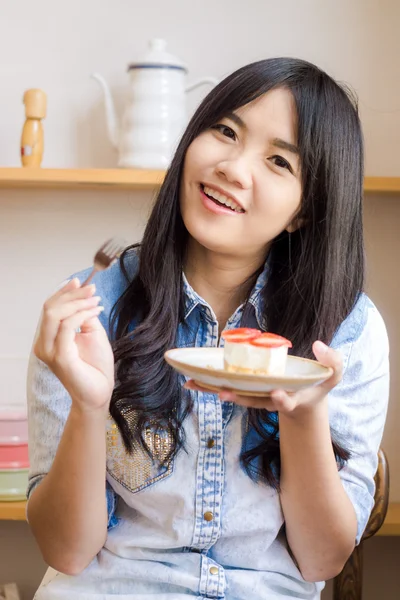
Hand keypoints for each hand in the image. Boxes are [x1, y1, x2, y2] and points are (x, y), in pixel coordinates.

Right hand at [33, 278, 114, 412]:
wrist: (100, 392)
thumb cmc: (95, 366)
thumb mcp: (90, 333)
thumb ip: (83, 316)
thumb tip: (83, 296)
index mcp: (47, 338)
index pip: (49, 309)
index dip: (63, 292)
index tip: (79, 281)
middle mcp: (43, 344)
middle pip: (49, 308)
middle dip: (72, 295)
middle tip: (92, 290)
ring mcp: (50, 352)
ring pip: (55, 315)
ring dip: (78, 303)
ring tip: (96, 301)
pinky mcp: (60, 357)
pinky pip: (67, 327)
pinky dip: (82, 314)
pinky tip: (95, 312)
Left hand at [184, 341, 341, 416]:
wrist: (305, 398)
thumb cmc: (317, 384)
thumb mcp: (332, 374)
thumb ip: (332, 362)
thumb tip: (318, 345)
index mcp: (292, 399)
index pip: (285, 402)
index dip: (281, 400)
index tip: (276, 393)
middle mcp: (270, 401)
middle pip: (252, 401)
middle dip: (238, 398)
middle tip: (224, 393)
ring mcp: (256, 397)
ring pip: (235, 395)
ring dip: (215, 391)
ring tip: (195, 385)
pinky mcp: (246, 391)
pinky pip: (227, 388)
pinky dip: (209, 386)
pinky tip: (190, 381)